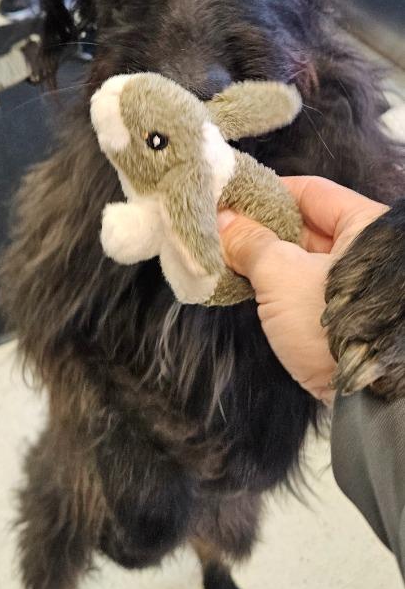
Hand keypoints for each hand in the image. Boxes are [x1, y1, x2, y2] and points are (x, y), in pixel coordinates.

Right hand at [218, 176, 386, 402]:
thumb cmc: (331, 324)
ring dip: (266, 259)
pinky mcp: (347, 316)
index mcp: (366, 224)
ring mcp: (358, 285)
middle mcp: (368, 250)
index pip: (311, 191)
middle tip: (221, 230)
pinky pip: (307, 286)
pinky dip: (278, 284)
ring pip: (304, 258)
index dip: (267, 192)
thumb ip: (249, 242)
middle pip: (307, 225)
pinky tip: (247, 285)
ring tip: (227, 257)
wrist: (365, 397)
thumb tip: (223, 220)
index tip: (231, 198)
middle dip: (261, 228)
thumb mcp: (281, 274)